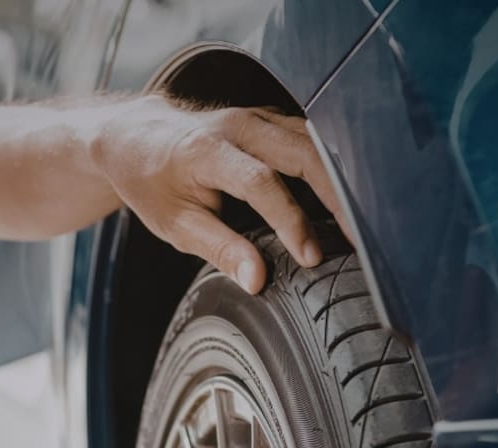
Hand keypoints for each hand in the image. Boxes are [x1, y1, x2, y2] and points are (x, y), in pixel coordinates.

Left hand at [90, 95, 345, 293]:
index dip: (291, 221)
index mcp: (207, 151)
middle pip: (303, 153)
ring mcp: (257, 117)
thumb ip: (219, 250)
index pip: (261, 183)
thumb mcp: (175, 225)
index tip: (310, 258)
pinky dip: (332, 168)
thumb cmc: (152, 183)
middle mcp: (238, 126)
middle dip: (336, 199)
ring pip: (315, 142)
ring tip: (360, 225)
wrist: (137, 137)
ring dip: (342, 182)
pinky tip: (346, 200)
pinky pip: (311, 139)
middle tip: (358, 241)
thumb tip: (258, 280)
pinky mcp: (270, 120)